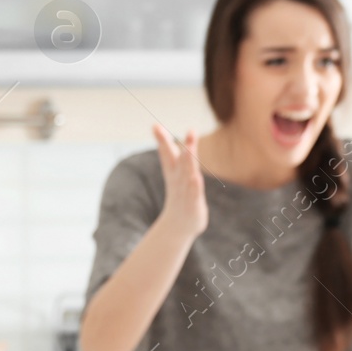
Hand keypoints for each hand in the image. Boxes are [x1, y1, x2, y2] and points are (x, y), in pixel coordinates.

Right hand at [152, 125, 207, 240]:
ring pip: (189, 175)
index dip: (162, 140)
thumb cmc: (178, 194)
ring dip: (191, 163)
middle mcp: (179, 180)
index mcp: (174, 171)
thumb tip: (155, 128)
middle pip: (182, 161)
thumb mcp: (173, 171)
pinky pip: (194, 193)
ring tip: (192, 151)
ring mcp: (186, 192)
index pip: (167, 153)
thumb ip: (167, 151)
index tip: (155, 126)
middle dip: (187, 147)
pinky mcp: (194, 204)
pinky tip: (196, 178)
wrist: (179, 224)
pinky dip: (194, 186)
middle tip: (191, 131)